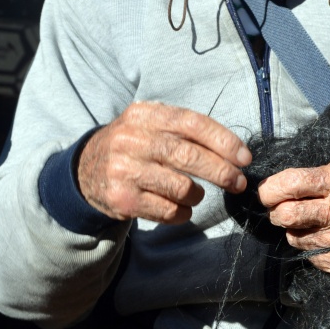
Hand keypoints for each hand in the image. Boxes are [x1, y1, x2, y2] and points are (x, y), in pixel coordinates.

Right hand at [77, 102, 250, 223]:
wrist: (85, 170)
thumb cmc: (135, 147)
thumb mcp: (151, 125)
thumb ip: (186, 131)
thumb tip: (235, 153)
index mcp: (145, 115)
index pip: (191, 123)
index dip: (223, 141)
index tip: (244, 157)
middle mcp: (131, 139)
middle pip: (188, 156)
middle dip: (221, 172)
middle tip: (238, 182)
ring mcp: (124, 170)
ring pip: (181, 188)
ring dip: (198, 196)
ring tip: (196, 194)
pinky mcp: (121, 199)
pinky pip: (167, 211)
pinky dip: (182, 213)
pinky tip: (179, 208)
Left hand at [257, 160, 329, 275]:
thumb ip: (307, 177)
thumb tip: (269, 189)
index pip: (293, 184)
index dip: (271, 189)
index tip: (266, 192)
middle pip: (287, 214)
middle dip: (276, 211)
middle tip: (279, 208)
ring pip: (294, 236)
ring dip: (294, 229)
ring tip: (313, 221)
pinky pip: (306, 252)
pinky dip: (308, 244)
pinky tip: (323, 236)